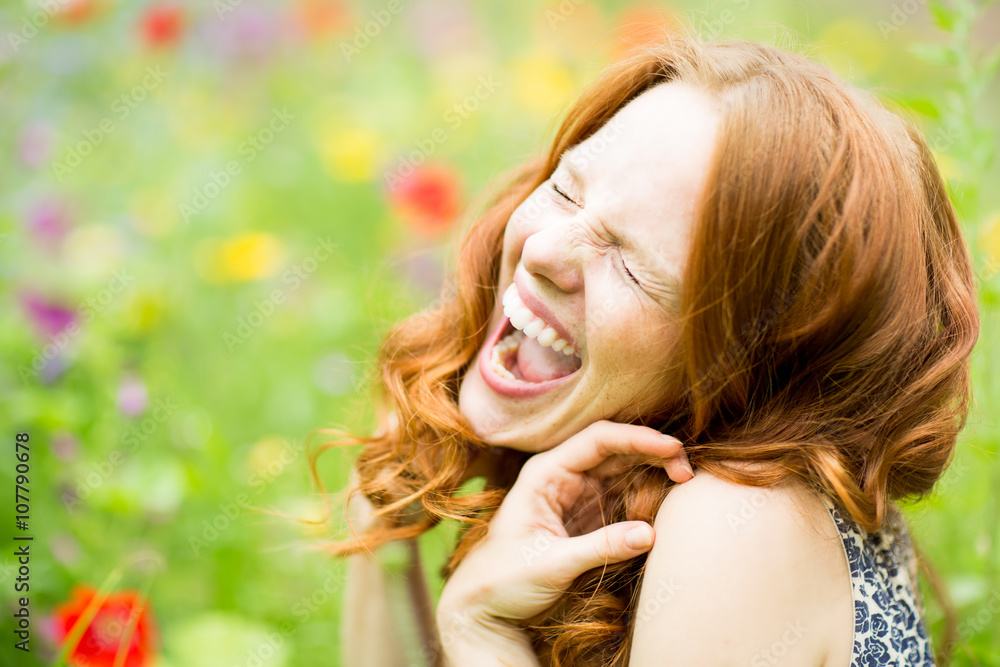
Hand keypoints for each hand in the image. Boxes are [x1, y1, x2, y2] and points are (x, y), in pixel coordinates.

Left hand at [437, 421, 692, 641]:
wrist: (483, 605)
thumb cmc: (504, 579)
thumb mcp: (552, 565)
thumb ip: (600, 548)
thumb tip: (650, 534)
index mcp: (546, 473)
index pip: (597, 440)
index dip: (637, 438)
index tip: (672, 449)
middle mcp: (563, 476)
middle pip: (615, 450)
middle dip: (652, 453)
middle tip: (687, 471)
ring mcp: (577, 495)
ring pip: (622, 471)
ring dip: (652, 472)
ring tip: (684, 482)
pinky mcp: (588, 517)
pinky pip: (622, 496)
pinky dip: (645, 495)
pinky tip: (665, 500)